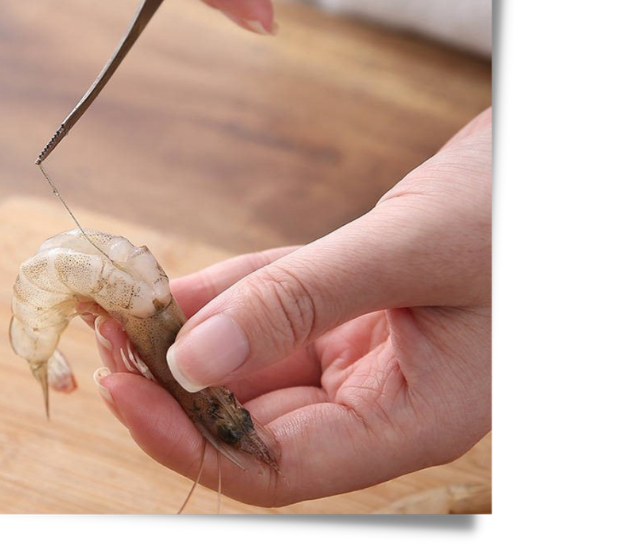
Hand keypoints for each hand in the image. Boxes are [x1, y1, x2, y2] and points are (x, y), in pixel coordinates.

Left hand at [89, 107, 492, 506]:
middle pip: (255, 420)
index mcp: (409, 418)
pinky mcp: (346, 301)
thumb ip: (301, 300)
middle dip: (174, 387)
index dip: (194, 443)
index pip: (282, 468)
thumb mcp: (406, 252)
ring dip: (186, 339)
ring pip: (252, 361)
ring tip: (119, 311)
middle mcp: (377, 394)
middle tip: (107, 340)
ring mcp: (360, 347)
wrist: (526, 164)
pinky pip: (268, 310)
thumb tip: (192, 355)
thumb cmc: (500, 212)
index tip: (126, 395)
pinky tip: (167, 288)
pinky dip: (217, 299)